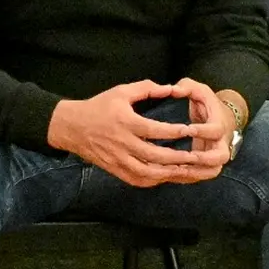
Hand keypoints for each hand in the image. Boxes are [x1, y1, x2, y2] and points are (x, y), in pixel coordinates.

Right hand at [47, 80, 224, 187]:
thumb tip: (171, 88)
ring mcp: (118, 160)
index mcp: (125, 122)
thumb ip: (147, 88)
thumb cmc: (99, 106)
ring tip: (187, 170)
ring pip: (147, 172)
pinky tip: (167, 177)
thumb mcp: (121, 92)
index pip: (153, 130)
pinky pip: (137, 180)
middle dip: (177, 158)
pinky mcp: (115, 170)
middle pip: (153, 155)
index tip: (189, 131)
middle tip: (196, 156)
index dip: (173, 132)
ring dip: (168, 173)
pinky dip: (154, 180)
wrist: (72, 127)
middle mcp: (122, 143)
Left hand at [169, 77, 236, 170]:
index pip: (217, 130)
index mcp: (220, 124)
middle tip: (186, 157)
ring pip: (212, 172)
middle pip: (221, 157)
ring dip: (195, 173)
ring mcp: (216, 157)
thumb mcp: (200, 91)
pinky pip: (200, 176)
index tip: (187, 129)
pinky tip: (169, 176)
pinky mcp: (207, 166)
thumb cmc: (207, 104)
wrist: (221, 120)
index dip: (203, 131)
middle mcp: (222, 143)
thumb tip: (174, 90)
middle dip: (204, 159)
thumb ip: (187, 86)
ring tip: (175, 171)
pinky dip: (187, 178)